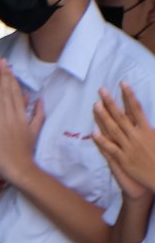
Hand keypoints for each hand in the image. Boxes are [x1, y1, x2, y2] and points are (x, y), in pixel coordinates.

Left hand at [0, 59, 42, 186]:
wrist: (16, 166)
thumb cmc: (25, 150)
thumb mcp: (35, 130)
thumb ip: (38, 113)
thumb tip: (38, 98)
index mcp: (22, 115)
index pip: (15, 92)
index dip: (10, 78)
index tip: (7, 66)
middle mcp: (11, 116)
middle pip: (5, 91)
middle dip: (1, 75)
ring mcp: (0, 122)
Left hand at [94, 83, 154, 200]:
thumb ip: (150, 127)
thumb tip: (143, 117)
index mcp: (148, 130)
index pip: (136, 108)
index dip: (129, 95)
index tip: (123, 83)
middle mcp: (137, 137)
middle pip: (121, 116)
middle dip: (111, 102)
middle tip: (101, 90)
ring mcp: (129, 148)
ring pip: (113, 130)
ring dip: (103, 117)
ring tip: (95, 105)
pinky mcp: (123, 160)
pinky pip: (111, 148)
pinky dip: (102, 141)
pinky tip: (93, 132)